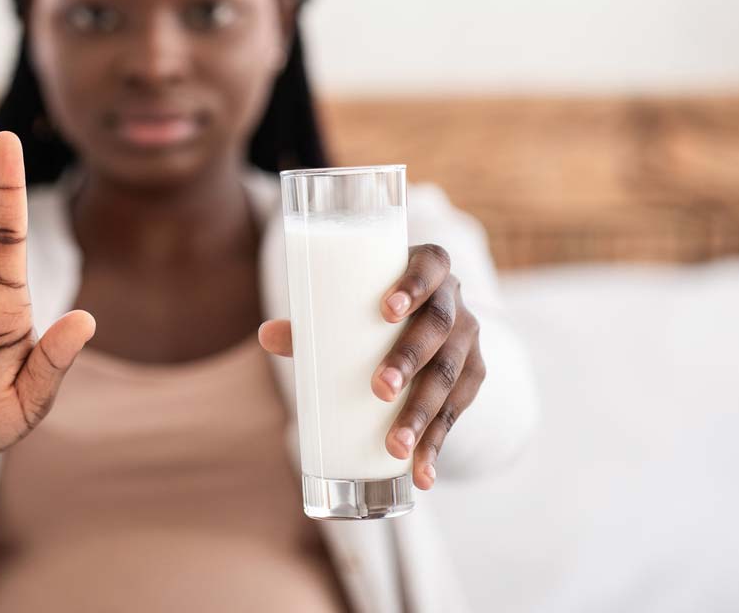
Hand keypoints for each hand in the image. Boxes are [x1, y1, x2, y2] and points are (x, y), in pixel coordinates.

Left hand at [258, 243, 485, 490]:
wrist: (425, 326)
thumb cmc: (375, 310)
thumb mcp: (351, 308)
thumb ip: (312, 323)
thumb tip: (266, 335)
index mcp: (429, 269)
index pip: (430, 265)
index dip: (413, 285)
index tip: (387, 310)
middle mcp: (455, 302)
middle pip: (438, 328)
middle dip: (410, 360)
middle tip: (379, 389)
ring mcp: (468, 341)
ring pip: (450, 376)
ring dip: (423, 414)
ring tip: (395, 446)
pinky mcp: (473, 377)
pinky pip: (457, 412)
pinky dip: (437, 444)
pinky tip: (422, 473)